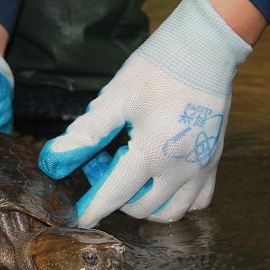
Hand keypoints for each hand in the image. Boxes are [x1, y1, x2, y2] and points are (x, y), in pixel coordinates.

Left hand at [38, 0, 252, 227]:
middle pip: (142, 208)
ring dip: (147, 205)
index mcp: (153, 153)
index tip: (80, 220)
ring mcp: (202, 167)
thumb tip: (55, 156)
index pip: (116, 194)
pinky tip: (161, 181)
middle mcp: (181, 168)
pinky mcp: (215, 161)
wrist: (203, 48)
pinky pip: (198, 201)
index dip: (94, 209)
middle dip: (118, 196)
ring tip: (134, 178)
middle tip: (107, 165)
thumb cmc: (156, 70)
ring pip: (172, 212)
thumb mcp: (115, 99)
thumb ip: (86, 133)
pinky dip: (176, 200)